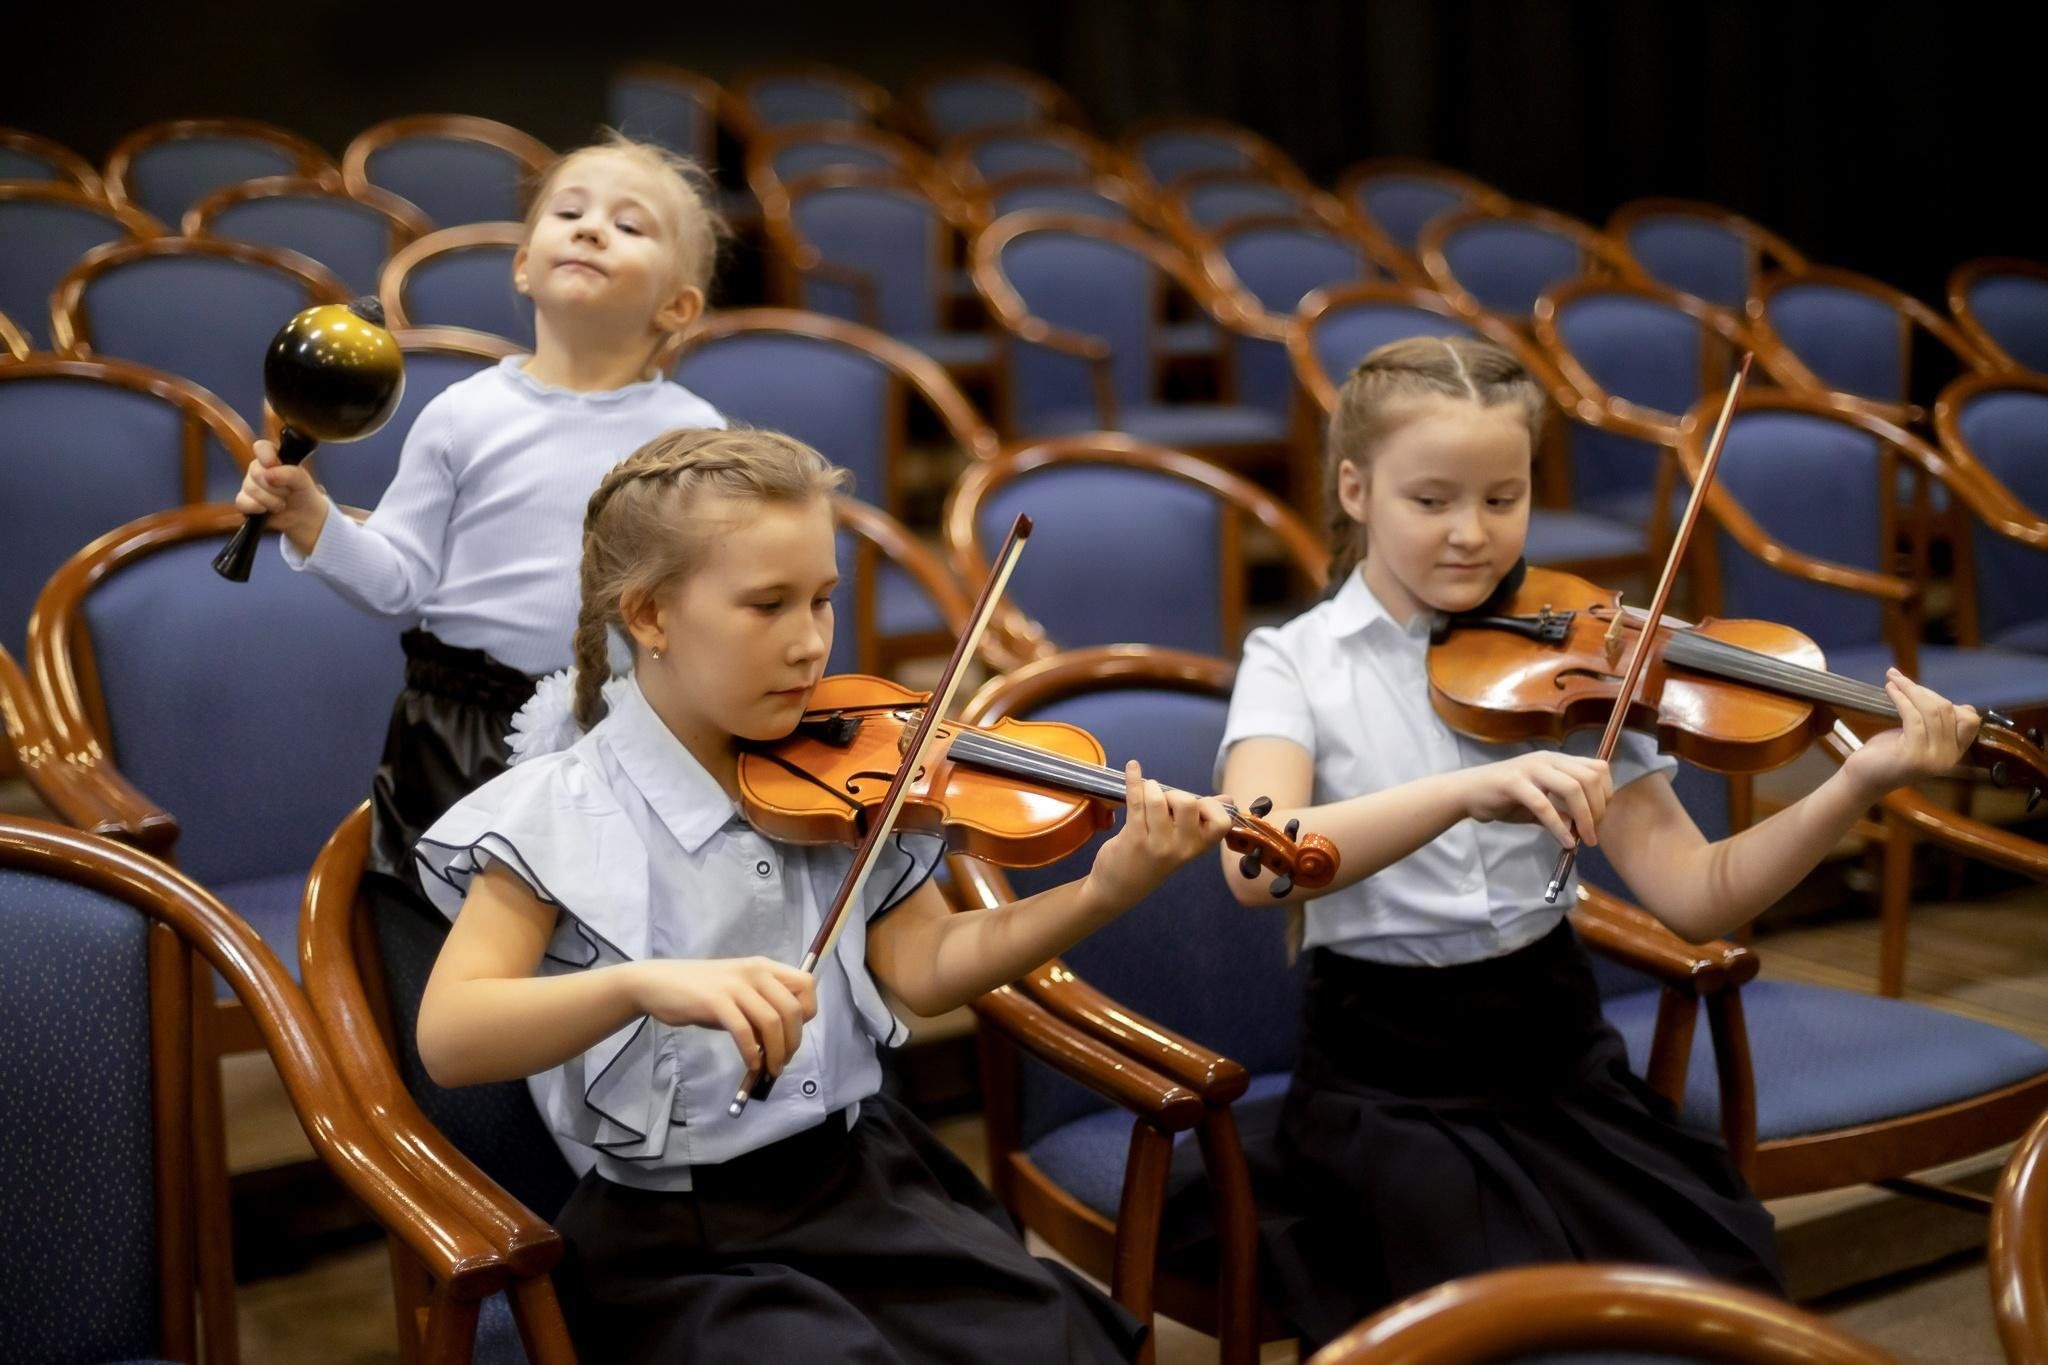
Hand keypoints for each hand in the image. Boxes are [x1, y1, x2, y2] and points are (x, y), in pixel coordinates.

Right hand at [234, 438, 330, 554]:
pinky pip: (242, 502)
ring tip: (282, 503)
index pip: (261, 447)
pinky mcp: (244, 501)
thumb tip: (269, 473)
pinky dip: (257, 508)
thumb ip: (291, 473)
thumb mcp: (304, 481)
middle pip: (256, 471)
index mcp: (273, 457)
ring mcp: (249, 484)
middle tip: (288, 492)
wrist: (303, 517)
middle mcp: (258, 468)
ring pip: (251, 489)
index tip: (274, 463)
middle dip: (276, 487)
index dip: (265, 455)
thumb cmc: (302, 493)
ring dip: (271, 500)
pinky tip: (267, 510)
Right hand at [627, 956, 817, 1076]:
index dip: (808, 1012)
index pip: (806, 985)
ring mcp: (735, 986)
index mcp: (764, 967)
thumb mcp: (738, 991)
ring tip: (771, 1069)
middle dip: (793, 1041)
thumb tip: (781, 1039)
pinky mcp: (716, 1002)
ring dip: (777, 1052)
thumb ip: (760, 1006)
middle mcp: (755, 972)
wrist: (658, 983)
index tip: (795, 1032)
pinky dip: (752, 1054)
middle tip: (784, 1061)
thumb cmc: (701, 990)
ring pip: (772, 1022)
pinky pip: (744, 1032)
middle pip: (792, 1009)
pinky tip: (752, 1066)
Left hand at [1080, 760, 1235, 914]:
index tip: (1196, 805)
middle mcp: (1182, 847)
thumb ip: (1204, 821)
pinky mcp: (1133, 838)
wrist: (1118, 889)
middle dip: (1174, 794)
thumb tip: (1228, 800)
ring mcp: (1157, 844)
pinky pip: (1136, 801)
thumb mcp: (1182, 845)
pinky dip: (1133, 780)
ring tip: (1147, 794)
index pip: (1221, 822)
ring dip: (1151, 788)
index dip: (1210, 806)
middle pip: (1188, 803)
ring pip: (1158, 799)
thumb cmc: (1152, 862)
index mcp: (1198, 847)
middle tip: (1163, 803)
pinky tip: (1132, 767)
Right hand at [1459, 751, 1612, 845]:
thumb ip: (1562, 812)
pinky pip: (1544, 805)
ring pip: (1571, 788)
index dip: (1606, 793)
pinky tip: (1565, 842)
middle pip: (1589, 778)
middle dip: (1598, 809)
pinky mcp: (1513, 783)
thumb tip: (1582, 830)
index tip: (1601, 818)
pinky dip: (1559, 826)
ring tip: (1585, 840)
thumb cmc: (1505, 798)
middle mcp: (1547, 759)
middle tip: (1594, 834)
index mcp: (1557, 760)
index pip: (1597, 768)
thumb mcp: (1540, 804)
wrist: (1468, 793)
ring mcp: (1530, 769)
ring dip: (1584, 817)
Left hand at [1841, 668, 1980, 796]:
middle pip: (1948, 710)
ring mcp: (1934, 758)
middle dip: (1923, 691)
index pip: (1970, 721)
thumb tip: (1952, 702)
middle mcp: (1950, 756)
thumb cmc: (1888, 754)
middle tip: (1900, 680)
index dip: (1949, 702)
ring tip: (1893, 679)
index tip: (1923, 693)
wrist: (1864, 778)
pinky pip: (1914, 717)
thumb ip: (1935, 723)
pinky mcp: (1915, 755)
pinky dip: (1902, 699)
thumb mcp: (1917, 736)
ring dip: (1911, 690)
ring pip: (1932, 711)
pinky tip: (1891, 690)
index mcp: (1955, 752)